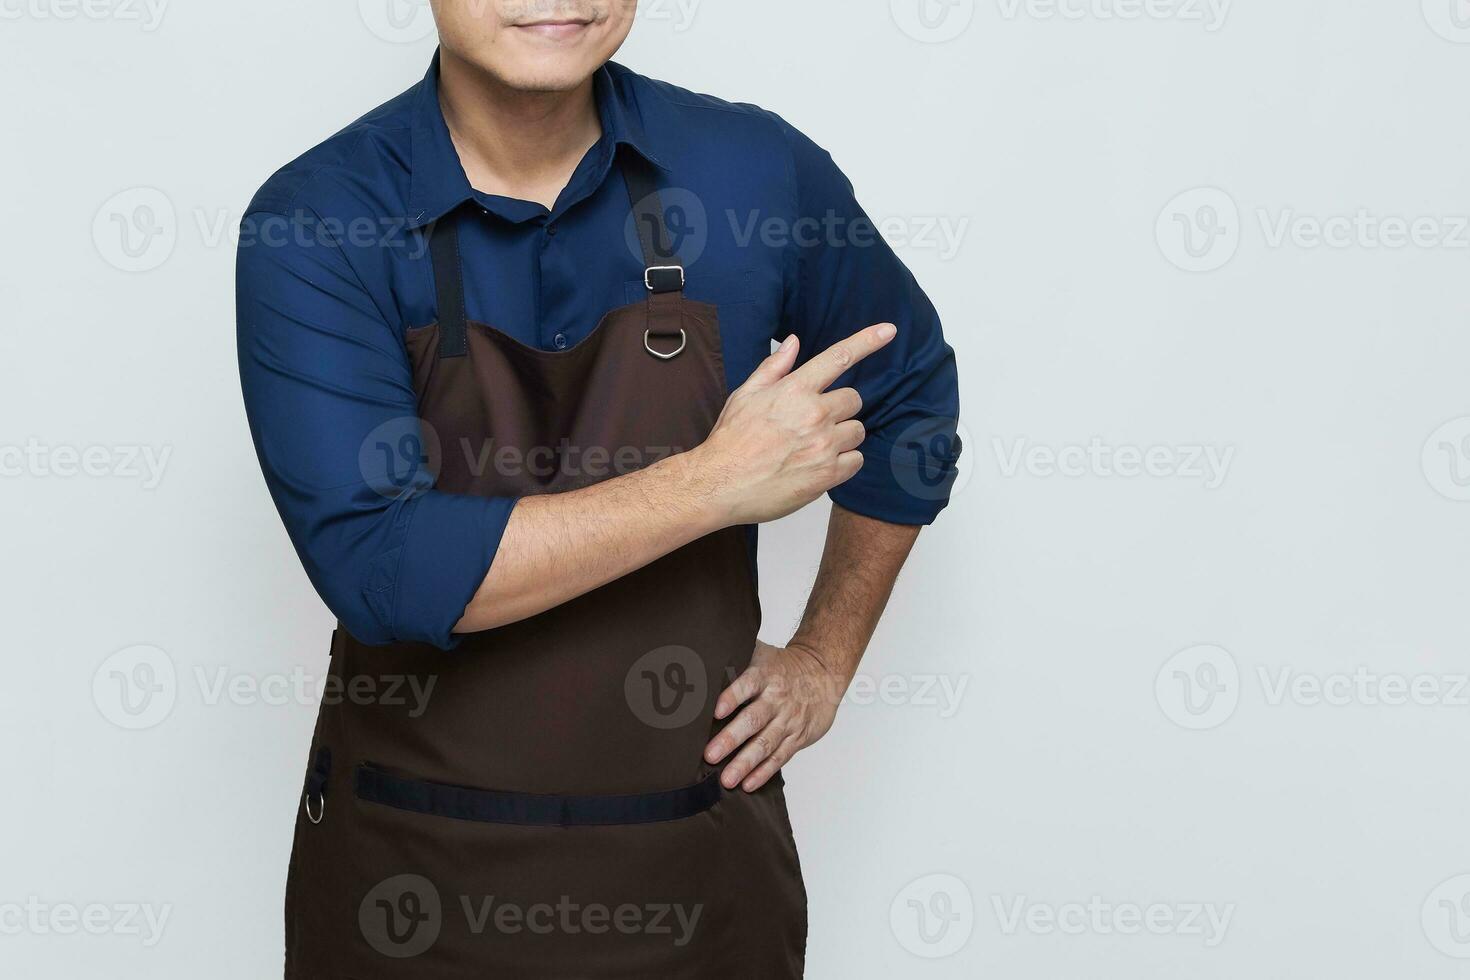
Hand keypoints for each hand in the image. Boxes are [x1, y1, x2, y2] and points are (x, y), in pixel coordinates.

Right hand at [692, 324, 896, 526]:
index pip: (839, 357)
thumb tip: (794, 342)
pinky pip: (856, 460)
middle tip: (815, 423)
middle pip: (854, 399)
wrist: (720, 484)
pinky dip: (843, 462)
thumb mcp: (746, 394)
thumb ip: (774, 367)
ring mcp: (824, 445)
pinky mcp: (828, 474)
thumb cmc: (731, 440)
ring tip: (813, 447)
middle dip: (840, 409)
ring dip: (842, 436)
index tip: (888, 330)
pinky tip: (818, 465)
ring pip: (857, 431)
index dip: (867, 341)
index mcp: (795, 390)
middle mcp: (814, 414)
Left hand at [703, 640, 850, 791]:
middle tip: (710, 755)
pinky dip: (763, 772)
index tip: (716, 711)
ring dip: (745, 763)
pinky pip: (779, 757)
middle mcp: (776, 699)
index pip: (746, 685)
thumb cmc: (783, 665)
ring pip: (765, 744)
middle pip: (753, 720)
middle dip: (731, 739)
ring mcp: (788, 720)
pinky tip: (748, 783)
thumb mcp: (761, 654)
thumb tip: (698, 665)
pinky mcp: (798, 737)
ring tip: (727, 779)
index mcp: (764, 676)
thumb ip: (735, 662)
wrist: (822, 672)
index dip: (731, 697)